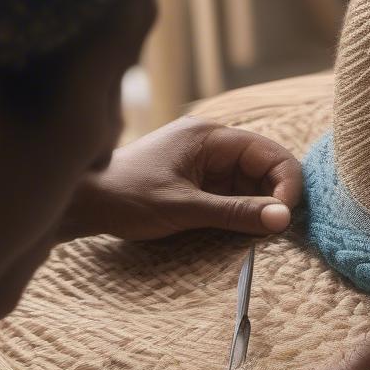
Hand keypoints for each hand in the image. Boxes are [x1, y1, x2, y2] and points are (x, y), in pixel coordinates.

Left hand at [64, 116, 302, 240]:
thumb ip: (235, 212)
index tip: (286, 217)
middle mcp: (211, 144)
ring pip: (251, 183)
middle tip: (278, 230)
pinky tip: (244, 230)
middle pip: (264, 167)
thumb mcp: (184, 208)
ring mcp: (205, 163)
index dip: (286, 183)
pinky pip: (233, 194)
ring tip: (262, 233)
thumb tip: (283, 218)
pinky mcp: (198, 182)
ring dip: (260, 207)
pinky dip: (243, 211)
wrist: (82, 201)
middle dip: (276, 196)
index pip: (268, 153)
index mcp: (210, 136)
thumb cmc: (126, 197)